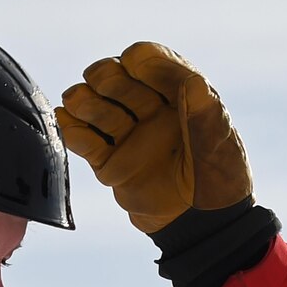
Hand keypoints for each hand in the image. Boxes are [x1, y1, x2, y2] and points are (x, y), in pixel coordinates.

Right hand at [56, 42, 252, 233]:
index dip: (141, 61)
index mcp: (179, 95)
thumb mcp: (219, 143)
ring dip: (85, 101)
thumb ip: (205, 111)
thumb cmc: (219, 181)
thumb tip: (193, 81)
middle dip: (108, 77)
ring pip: (98, 108)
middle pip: (117, 79)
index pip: (151, 61)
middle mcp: (150, 110)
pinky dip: (72, 131)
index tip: (135, 66)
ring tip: (78, 101)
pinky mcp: (111, 163)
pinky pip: (86, 143)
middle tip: (102, 83)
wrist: (202, 226)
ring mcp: (129, 136)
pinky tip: (66, 121)